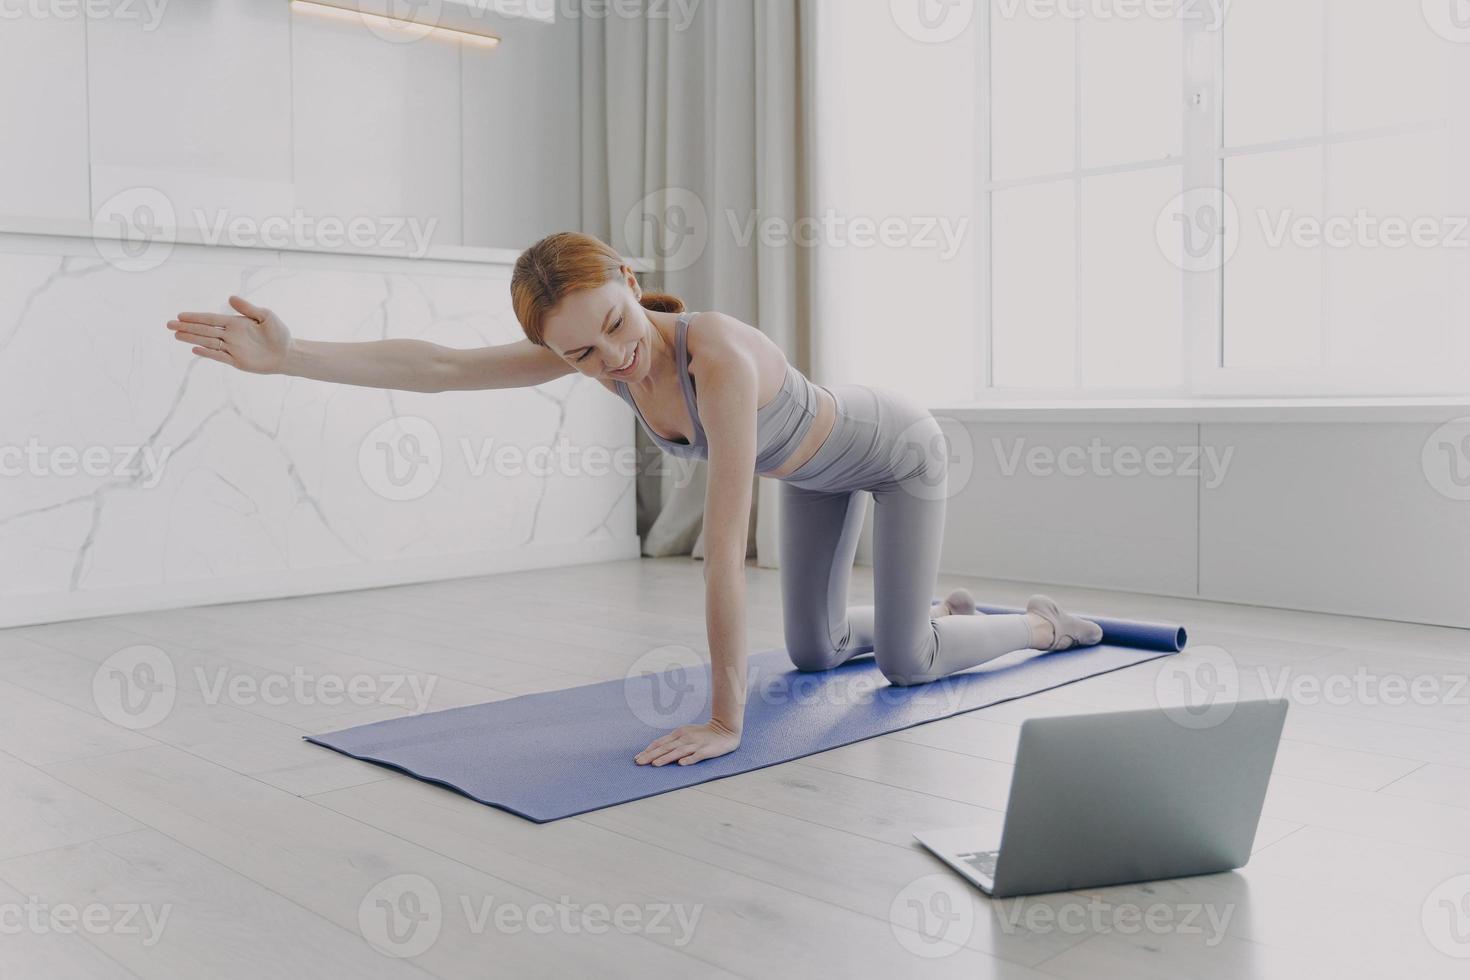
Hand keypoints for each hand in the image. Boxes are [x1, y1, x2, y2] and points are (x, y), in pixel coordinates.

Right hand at [167, 295, 291, 373]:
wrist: (287, 354)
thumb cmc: (279, 333)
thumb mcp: (266, 316)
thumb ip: (248, 308)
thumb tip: (230, 297)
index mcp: (235, 323)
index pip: (211, 319)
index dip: (196, 317)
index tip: (180, 315)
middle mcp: (230, 335)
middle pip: (205, 330)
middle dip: (187, 327)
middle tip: (169, 324)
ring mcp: (232, 348)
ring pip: (207, 342)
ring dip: (192, 338)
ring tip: (176, 335)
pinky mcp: (236, 361)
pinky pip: (218, 356)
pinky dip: (207, 353)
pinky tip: (195, 349)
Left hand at [634, 719, 740, 766]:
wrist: (725, 729)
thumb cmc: (702, 734)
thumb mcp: (685, 733)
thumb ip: (672, 742)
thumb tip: (655, 750)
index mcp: (679, 734)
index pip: (660, 743)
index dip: (648, 750)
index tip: (637, 758)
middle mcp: (685, 738)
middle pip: (666, 747)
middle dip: (651, 755)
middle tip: (639, 763)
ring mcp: (696, 744)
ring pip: (679, 751)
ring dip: (666, 758)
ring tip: (655, 764)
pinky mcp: (707, 750)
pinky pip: (697, 755)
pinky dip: (689, 759)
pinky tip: (681, 764)